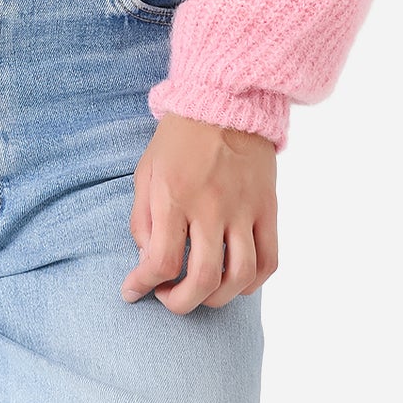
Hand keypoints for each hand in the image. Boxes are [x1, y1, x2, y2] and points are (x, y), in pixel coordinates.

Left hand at [121, 112, 277, 312]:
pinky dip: (252, 283)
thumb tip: (146, 261)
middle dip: (180, 303)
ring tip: (200, 291)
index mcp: (174, 195)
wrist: (226, 100)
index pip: (161, 260)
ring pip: (239, 277)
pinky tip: (234, 281)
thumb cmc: (179, 139)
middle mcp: (211, 205)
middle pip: (203, 279)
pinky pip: (269, 260)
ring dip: (217, 299)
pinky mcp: (268, 208)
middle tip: (168, 297)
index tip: (133, 291)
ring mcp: (244, 208)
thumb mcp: (145, 171)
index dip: (143, 286)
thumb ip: (141, 219)